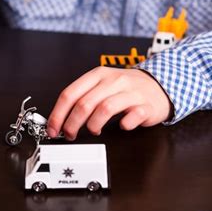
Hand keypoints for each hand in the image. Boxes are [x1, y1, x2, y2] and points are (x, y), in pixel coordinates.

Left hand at [47, 67, 171, 139]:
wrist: (159, 86)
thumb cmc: (125, 89)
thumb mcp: (101, 86)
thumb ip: (82, 99)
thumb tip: (59, 119)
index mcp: (97, 75)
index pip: (70, 94)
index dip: (58, 114)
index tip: (53, 129)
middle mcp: (113, 81)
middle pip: (84, 104)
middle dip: (72, 124)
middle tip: (69, 135)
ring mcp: (131, 92)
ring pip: (105, 109)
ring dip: (93, 125)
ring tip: (94, 130)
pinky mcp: (146, 105)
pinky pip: (132, 117)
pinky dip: (124, 124)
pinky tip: (121, 126)